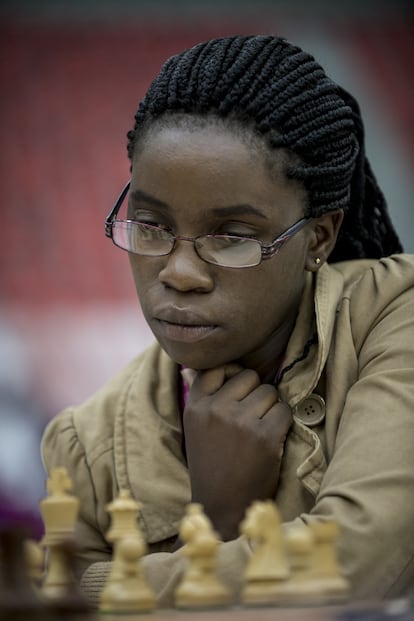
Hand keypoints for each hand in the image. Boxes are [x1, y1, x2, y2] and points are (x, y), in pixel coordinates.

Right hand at [182, 365, 292, 540]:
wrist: (222, 507)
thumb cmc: (212, 465)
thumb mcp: (195, 428)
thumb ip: (203, 397)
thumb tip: (202, 367)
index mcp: (195, 406)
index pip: (217, 368)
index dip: (232, 376)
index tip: (237, 394)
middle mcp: (216, 409)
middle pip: (249, 376)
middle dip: (255, 393)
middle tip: (251, 416)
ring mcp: (241, 422)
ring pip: (269, 392)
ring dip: (270, 408)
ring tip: (260, 429)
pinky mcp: (265, 436)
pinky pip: (284, 410)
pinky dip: (283, 422)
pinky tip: (273, 438)